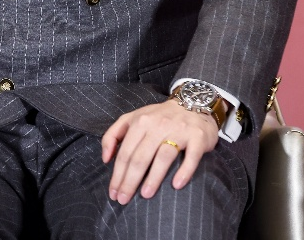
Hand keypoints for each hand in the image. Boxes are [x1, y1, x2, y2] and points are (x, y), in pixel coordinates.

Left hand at [100, 99, 219, 204]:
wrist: (193, 104)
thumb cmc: (159, 117)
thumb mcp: (133, 118)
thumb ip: (114, 134)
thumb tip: (105, 158)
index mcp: (140, 121)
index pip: (125, 152)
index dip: (117, 174)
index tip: (113, 192)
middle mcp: (158, 125)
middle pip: (140, 157)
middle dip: (129, 181)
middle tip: (124, 199)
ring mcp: (179, 131)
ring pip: (163, 157)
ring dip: (153, 178)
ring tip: (145, 195)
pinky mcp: (197, 137)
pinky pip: (191, 157)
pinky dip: (184, 171)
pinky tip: (176, 185)